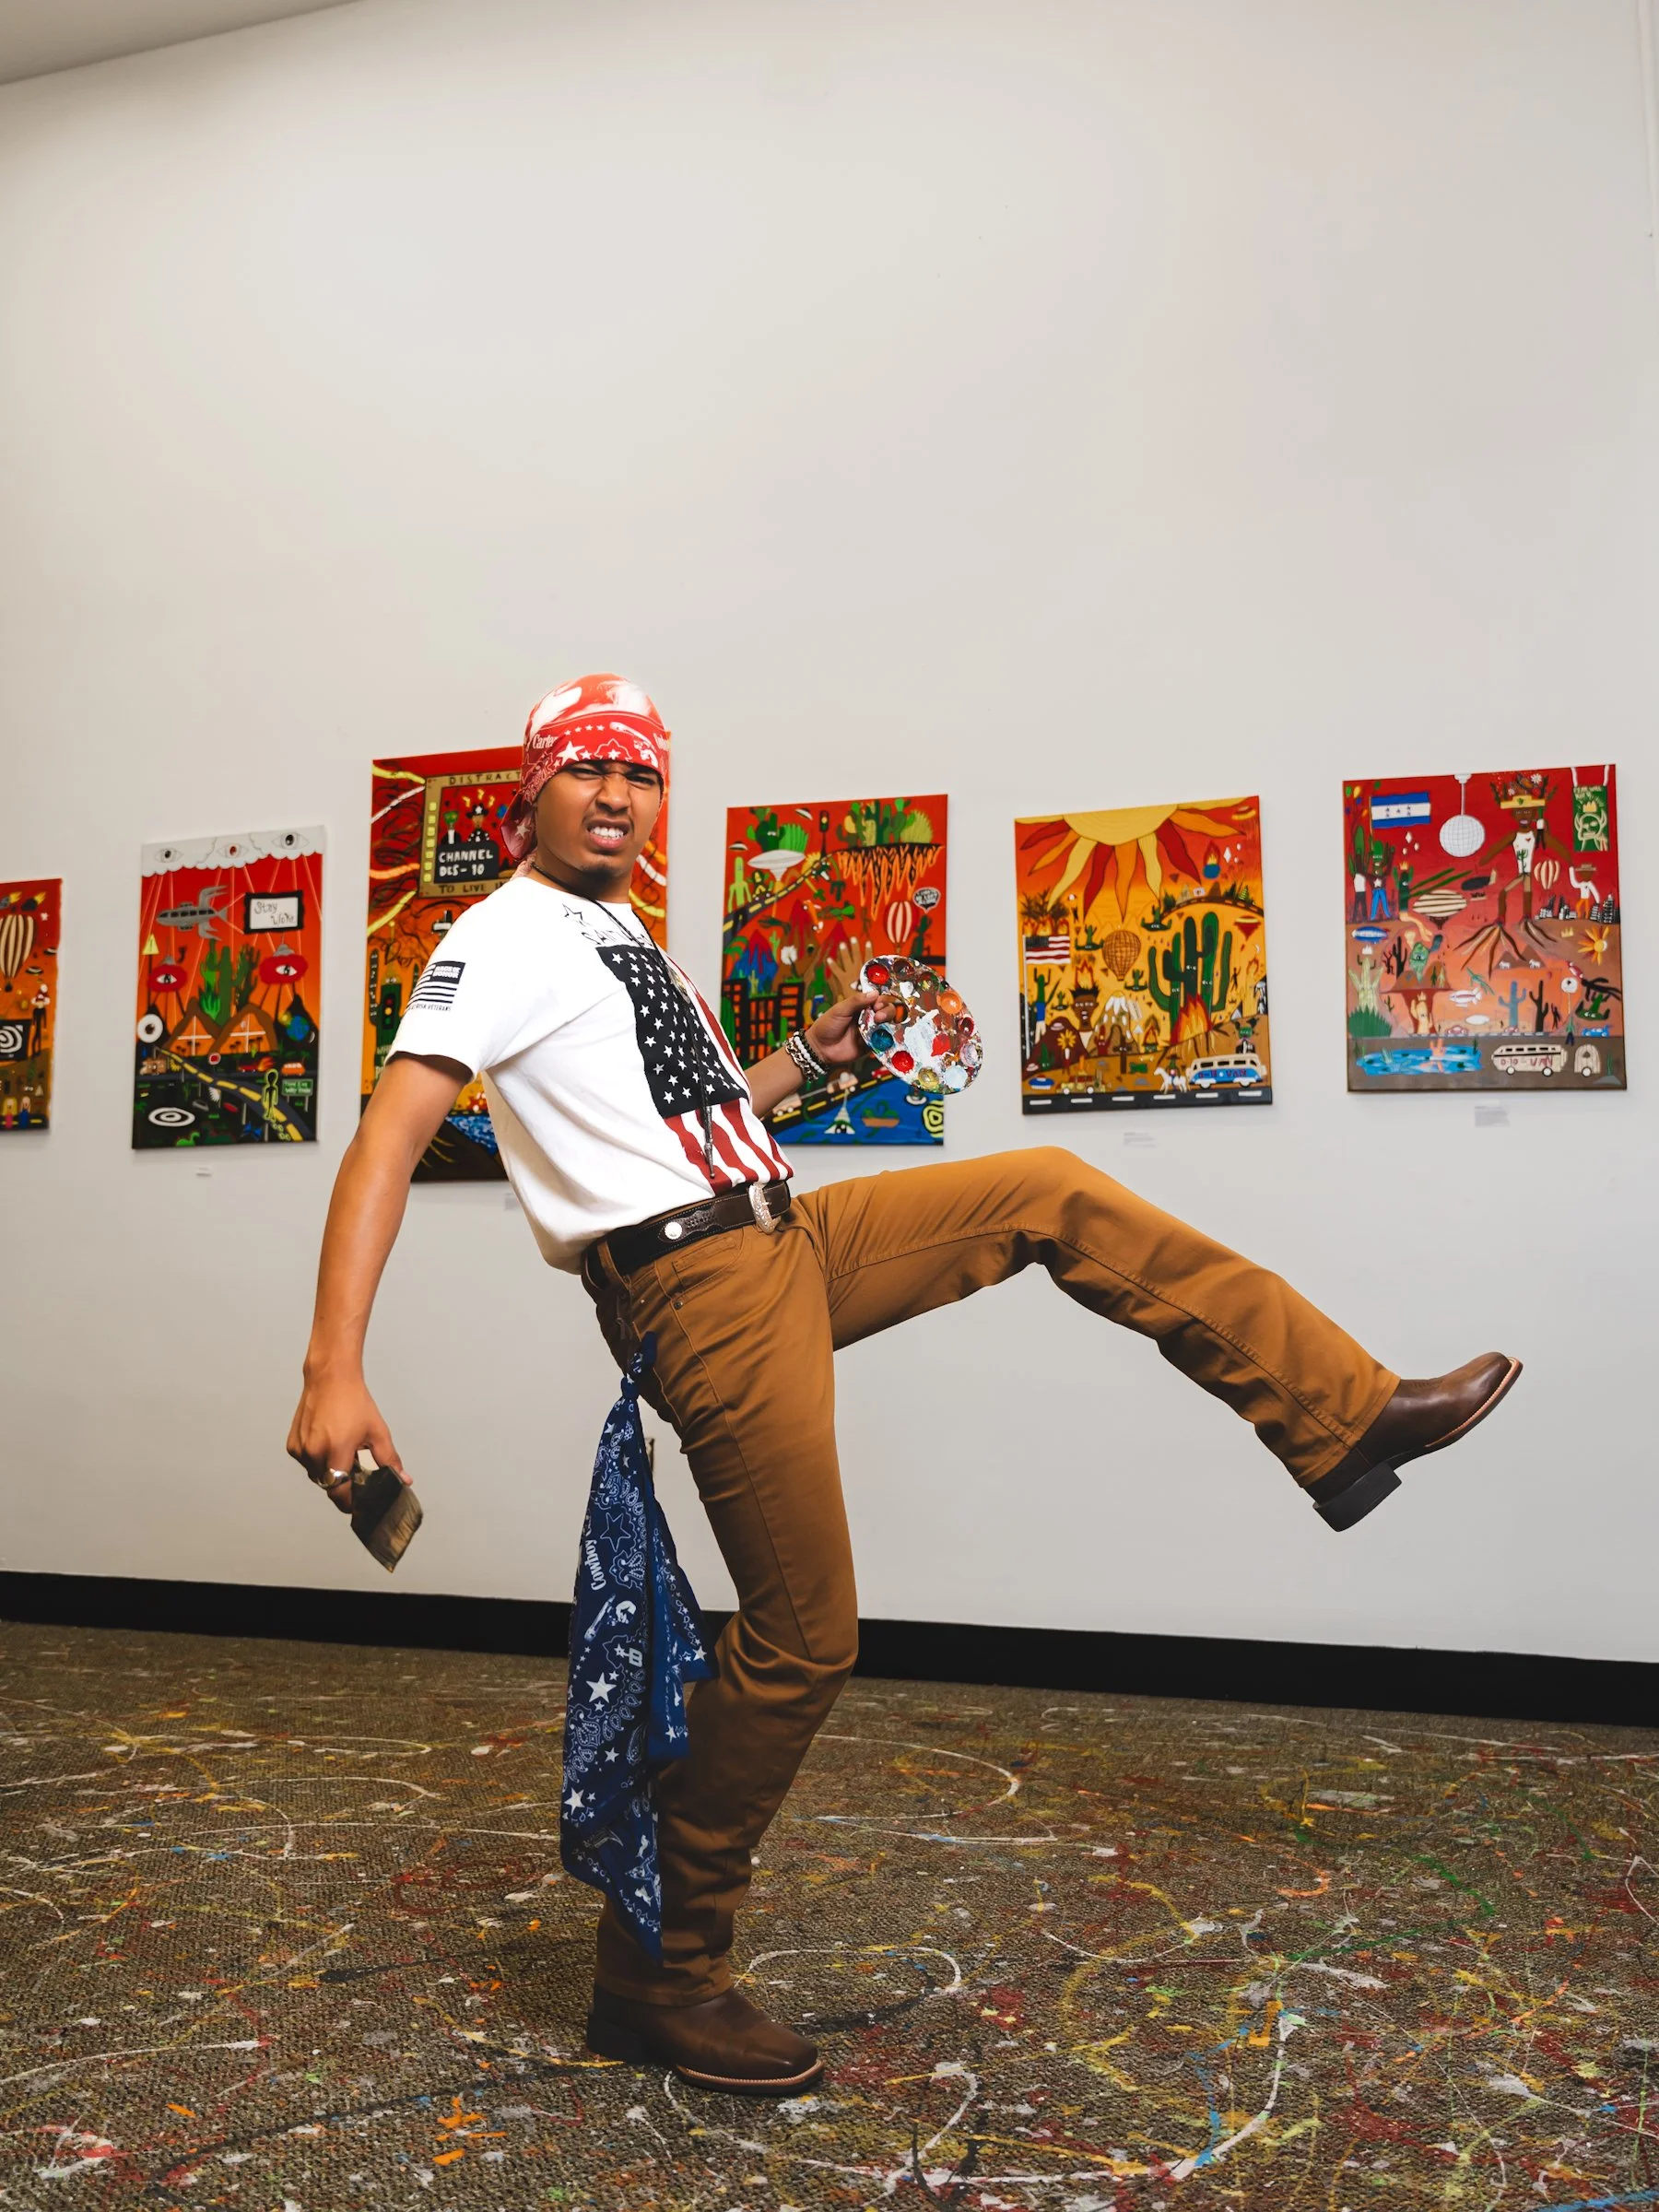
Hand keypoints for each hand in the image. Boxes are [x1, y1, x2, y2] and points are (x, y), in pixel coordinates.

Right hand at [286, 1372, 407, 1514]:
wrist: (330, 1378)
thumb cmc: (354, 1402)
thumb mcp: (378, 1432)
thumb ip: (389, 1460)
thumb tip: (403, 1480)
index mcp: (336, 1451)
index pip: (339, 1493)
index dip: (350, 1502)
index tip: (359, 1503)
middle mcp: (314, 1452)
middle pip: (329, 1485)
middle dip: (343, 1483)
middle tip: (356, 1469)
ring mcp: (301, 1449)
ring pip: (317, 1475)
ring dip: (330, 1471)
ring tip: (342, 1451)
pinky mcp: (292, 1445)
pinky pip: (307, 1463)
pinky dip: (317, 1460)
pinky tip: (328, 1443)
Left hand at [806, 938, 899, 1072]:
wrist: (820, 1048)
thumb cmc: (827, 1026)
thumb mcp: (840, 1010)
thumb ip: (856, 1001)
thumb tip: (875, 993)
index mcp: (861, 1006)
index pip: (877, 999)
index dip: (881, 1000)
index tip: (877, 1004)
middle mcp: (868, 1017)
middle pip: (886, 1011)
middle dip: (887, 1011)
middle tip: (879, 1016)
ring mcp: (870, 1031)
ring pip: (887, 1025)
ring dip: (887, 1023)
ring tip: (879, 1023)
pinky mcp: (871, 1045)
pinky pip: (883, 1041)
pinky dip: (886, 1038)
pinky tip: (884, 1037)